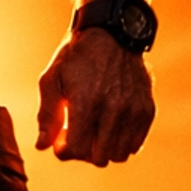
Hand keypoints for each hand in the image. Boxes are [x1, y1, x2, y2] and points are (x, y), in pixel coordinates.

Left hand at [36, 29, 155, 164]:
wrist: (112, 32)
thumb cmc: (76, 56)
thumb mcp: (52, 80)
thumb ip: (46, 116)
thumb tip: (42, 147)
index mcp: (86, 102)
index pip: (76, 150)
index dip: (63, 150)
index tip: (61, 139)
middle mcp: (113, 109)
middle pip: (98, 158)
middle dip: (83, 152)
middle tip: (77, 135)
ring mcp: (133, 110)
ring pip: (118, 155)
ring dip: (103, 149)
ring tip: (94, 132)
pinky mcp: (147, 109)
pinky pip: (135, 144)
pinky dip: (121, 142)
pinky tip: (110, 127)